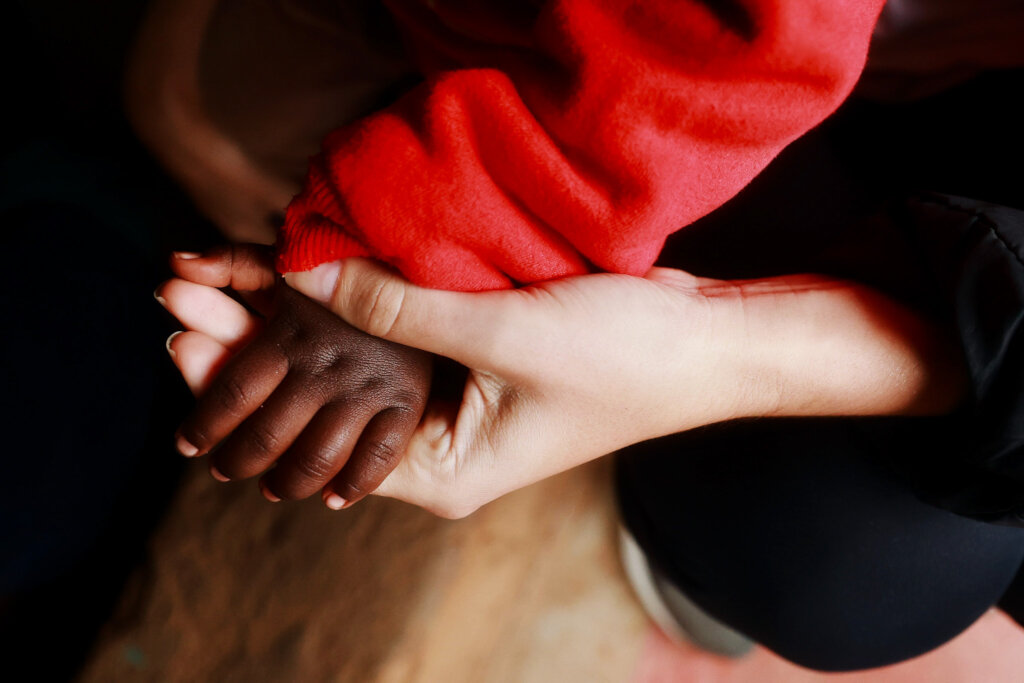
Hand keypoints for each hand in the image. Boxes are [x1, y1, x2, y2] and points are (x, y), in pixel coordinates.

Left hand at [168, 256, 963, 517]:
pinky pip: (394, 330)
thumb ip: (404, 305)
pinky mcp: (471, 355)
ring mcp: (455, 398)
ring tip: (218, 280)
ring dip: (296, 319)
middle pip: (323, 400)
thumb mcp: (510, 333)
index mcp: (440, 470)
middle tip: (179, 297)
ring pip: (353, 362)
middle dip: (254, 349)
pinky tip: (301, 269)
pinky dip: (349, 300)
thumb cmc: (631, 361)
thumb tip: (306, 273)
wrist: (712, 343)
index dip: (243, 391)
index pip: (312, 439)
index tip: (184, 338)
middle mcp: (437, 442)